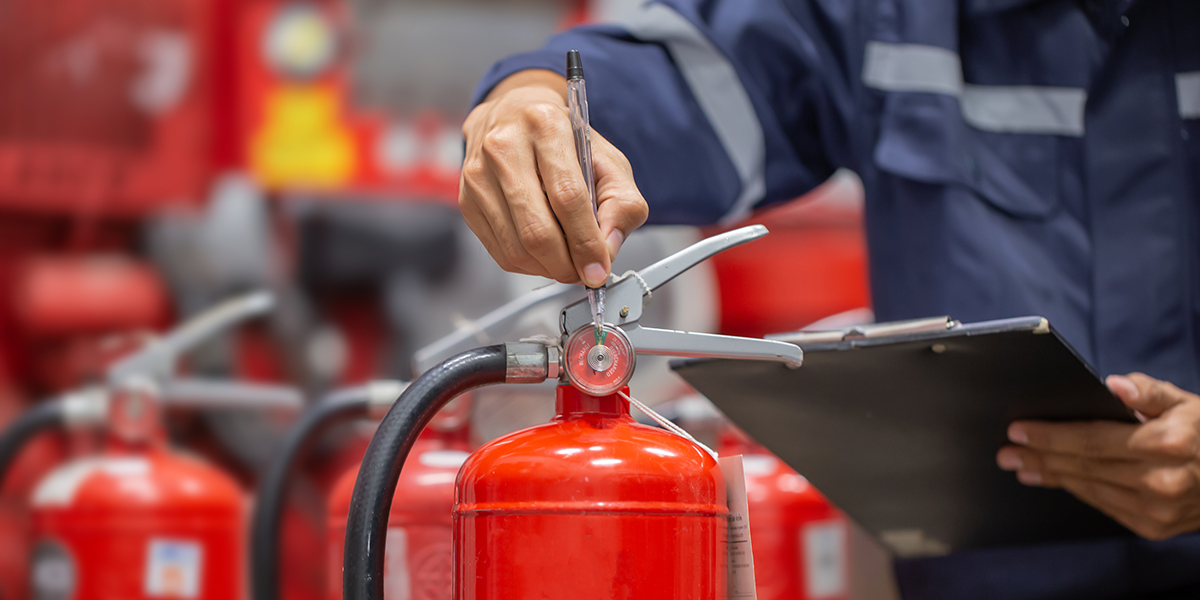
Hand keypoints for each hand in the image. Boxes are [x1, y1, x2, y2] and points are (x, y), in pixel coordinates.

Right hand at [459, 70, 648, 285]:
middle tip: (585, 272)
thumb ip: (622, 204)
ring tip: (568, 262)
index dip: (586, 242)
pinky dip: (529, 264)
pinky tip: (544, 252)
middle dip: (567, 264)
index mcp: (545, 125)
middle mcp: (504, 146)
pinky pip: (500, 252)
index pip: (568, 197)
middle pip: (537, 230)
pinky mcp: (467, 200)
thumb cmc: (563, 140)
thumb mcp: (608, 160)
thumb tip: (607, 249)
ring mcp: (478, 174)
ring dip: (549, 268)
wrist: (514, 116)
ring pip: (516, 247)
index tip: (600, 268)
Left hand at [997, 373, 1199, 539]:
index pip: (1092, 439)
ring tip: (1022, 466)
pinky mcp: (1154, 528)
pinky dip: (1078, 491)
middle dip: (1040, 458)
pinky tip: (1058, 480)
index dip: (1051, 436)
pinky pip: (1104, 506)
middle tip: (1006, 452)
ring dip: (1052, 477)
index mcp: (1166, 444)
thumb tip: (1115, 385)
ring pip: (1090, 489)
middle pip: (1084, 466)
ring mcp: (1157, 510)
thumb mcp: (1187, 403)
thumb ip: (1149, 392)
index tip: (1019, 430)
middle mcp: (1160, 481)